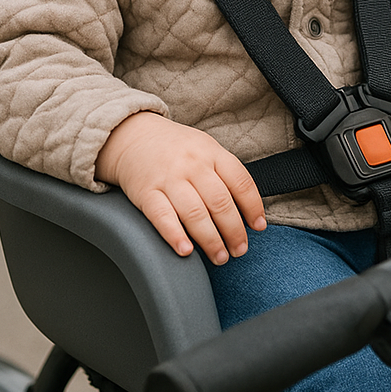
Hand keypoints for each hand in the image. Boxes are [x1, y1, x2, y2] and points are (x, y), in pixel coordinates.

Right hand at [95, 112, 266, 264]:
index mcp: (211, 152)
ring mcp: (168, 178)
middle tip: (239, 250)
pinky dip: (175, 235)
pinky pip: (162, 216)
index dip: (253, 207)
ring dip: (211, 240)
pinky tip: (185, 250)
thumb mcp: (205, 148)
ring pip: (195, 213)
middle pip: (220, 202)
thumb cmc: (175, 147)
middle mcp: (192, 164)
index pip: (240, 181)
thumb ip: (224, 172)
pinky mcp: (146, 192)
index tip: (258, 227)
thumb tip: (247, 209)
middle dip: (234, 231)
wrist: (132, 135)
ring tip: (220, 257)